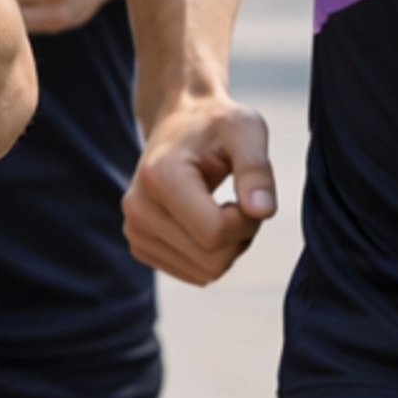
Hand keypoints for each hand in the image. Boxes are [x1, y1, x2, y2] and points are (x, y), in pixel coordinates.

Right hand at [122, 91, 276, 283]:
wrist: (180, 122)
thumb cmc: (217, 125)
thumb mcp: (247, 132)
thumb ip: (257, 171)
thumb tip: (262, 212)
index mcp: (159, 176)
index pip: (215, 232)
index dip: (247, 221)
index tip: (252, 195)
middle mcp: (137, 208)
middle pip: (212, 260)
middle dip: (240, 236)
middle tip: (240, 201)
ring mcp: (134, 230)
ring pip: (205, 273)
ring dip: (227, 247)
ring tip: (221, 208)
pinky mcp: (140, 245)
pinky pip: (194, 275)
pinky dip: (211, 255)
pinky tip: (205, 222)